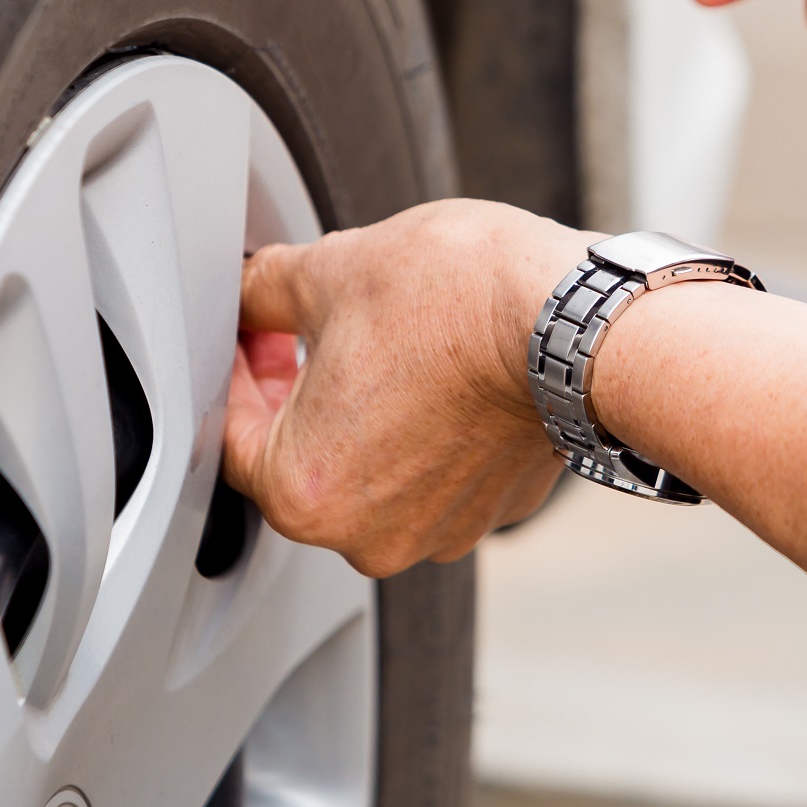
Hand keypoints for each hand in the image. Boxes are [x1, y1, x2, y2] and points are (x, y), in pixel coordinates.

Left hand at [221, 199, 579, 576]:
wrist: (576, 323)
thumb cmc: (455, 303)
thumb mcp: (327, 272)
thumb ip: (261, 293)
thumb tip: (247, 292)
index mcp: (305, 492)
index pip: (230, 435)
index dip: (232, 369)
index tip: (249, 331)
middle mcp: (368, 535)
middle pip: (301, 461)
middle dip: (294, 392)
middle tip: (298, 327)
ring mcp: (439, 530)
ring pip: (371, 469)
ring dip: (363, 411)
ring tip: (378, 340)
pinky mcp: (494, 510)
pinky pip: (434, 473)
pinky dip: (424, 428)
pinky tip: (432, 369)